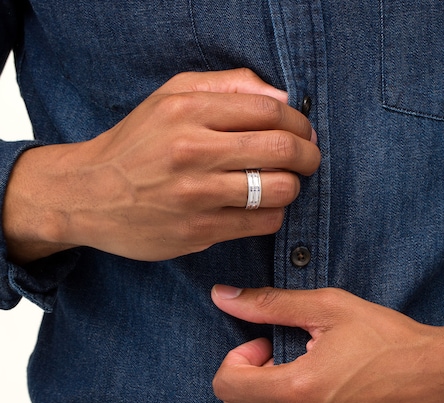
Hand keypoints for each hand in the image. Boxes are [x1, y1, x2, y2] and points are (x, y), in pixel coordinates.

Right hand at [4, 68, 319, 262]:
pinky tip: (262, 208)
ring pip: (278, 190)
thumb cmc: (137, 144)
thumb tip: (282, 96)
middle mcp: (192, 151)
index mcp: (188, 111)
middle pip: (281, 149)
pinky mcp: (198, 231)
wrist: (89, 194)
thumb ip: (227, 86)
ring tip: (284, 184)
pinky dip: (273, 215)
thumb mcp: (171, 96)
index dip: (299, 123)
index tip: (303, 133)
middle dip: (308, 156)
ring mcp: (196, 196)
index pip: (270, 111)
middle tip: (309, 160)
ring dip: (293, 187)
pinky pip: (261, 223)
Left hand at [212, 285, 443, 402]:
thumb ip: (269, 304)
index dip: (239, 359)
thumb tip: (219, 296)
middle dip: (250, 382)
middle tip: (283, 367)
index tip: (267, 349)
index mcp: (298, 389)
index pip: (226, 384)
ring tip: (291, 397)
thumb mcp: (330, 309)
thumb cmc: (390, 342)